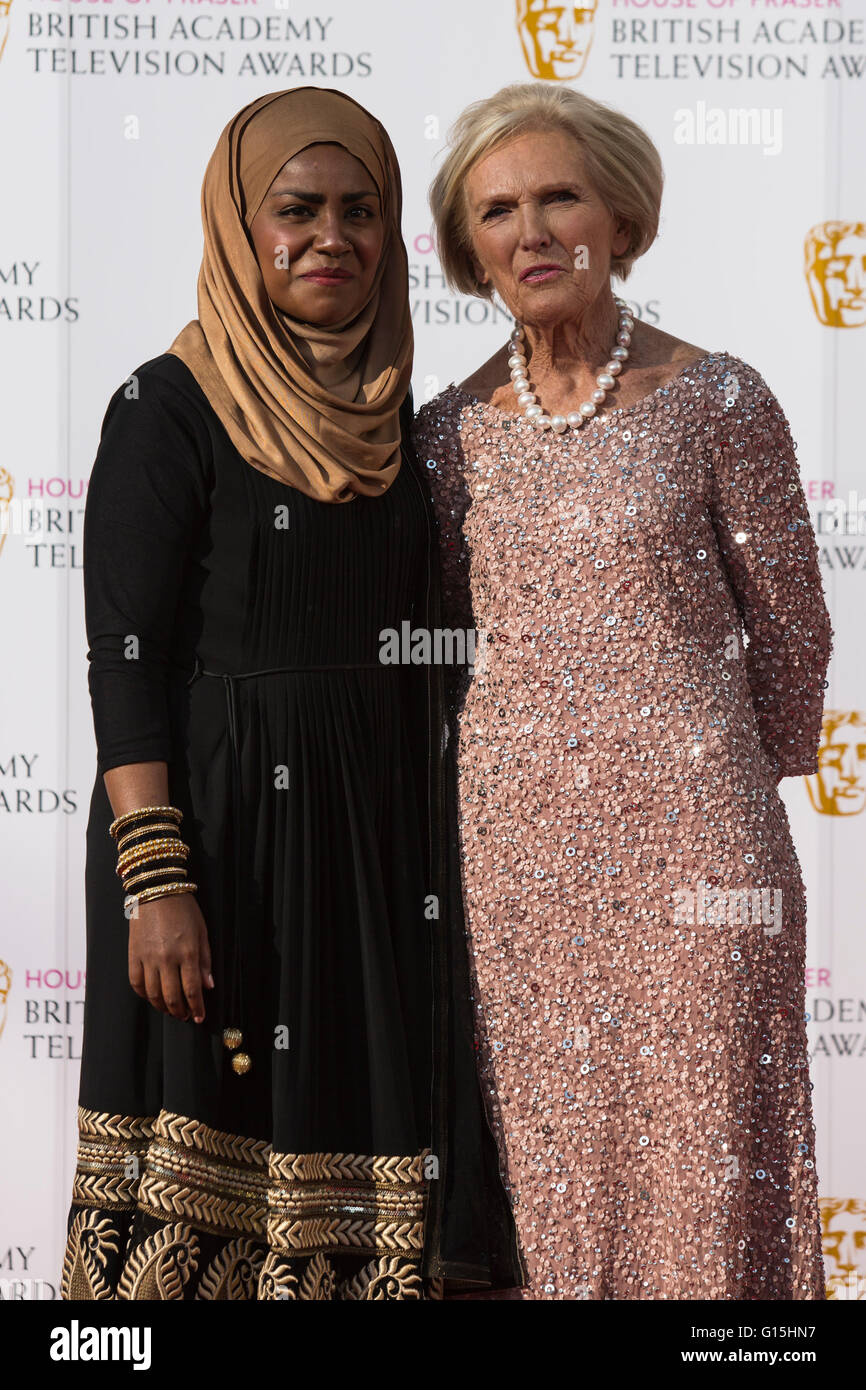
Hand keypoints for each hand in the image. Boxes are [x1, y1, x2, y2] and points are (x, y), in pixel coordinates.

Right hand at [128, 893, 212, 1022]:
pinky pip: (136, 982)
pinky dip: (144, 994)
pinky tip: (152, 997)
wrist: (157, 890)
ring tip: (171, 1010)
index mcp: (187, 953)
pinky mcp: (133, 954)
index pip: (192, 990)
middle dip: (180, 1012)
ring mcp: (147, 957)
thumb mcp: (202, 932)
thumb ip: (205, 961)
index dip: (197, 1008)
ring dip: (163, 1007)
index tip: (200, 1017)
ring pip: (153, 994)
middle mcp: (167, 958)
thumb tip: (207, 986)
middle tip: (186, 1016)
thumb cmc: (183, 909)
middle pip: (172, 997)